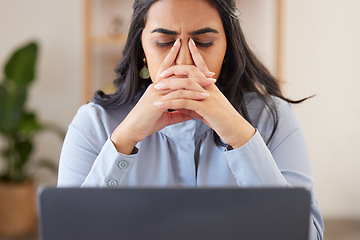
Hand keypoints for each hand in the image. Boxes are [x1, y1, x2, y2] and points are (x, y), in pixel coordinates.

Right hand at [111, 39, 215, 153]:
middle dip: (196, 72)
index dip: (173, 56)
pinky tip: (202, 96)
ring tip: (211, 84)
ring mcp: (157, 93)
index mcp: (157, 88)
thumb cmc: (146, 123)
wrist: (132, 130)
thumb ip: (179, 113)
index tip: (183, 47)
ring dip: (198, 83)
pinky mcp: (158, 102)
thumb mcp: (166, 117)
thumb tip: (191, 113)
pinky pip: (178, 96)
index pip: (166, 68)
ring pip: (180, 83)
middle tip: (211, 74)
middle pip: (178, 74)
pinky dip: (192, 95)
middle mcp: (157, 87)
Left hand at [154, 39, 254, 148]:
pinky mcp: (205, 107)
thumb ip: (193, 105)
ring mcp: (207, 96)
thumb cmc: (222, 120)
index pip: (202, 66)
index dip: (196, 54)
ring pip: (186, 85)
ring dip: (169, 85)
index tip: (189, 42)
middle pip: (191, 71)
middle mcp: (209, 88)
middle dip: (175, 70)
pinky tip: (159, 105)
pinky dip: (170, 102)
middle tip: (161, 73)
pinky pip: (184, 102)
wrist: (235, 129)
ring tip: (156, 88)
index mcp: (210, 86)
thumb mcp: (206, 110)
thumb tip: (180, 105)